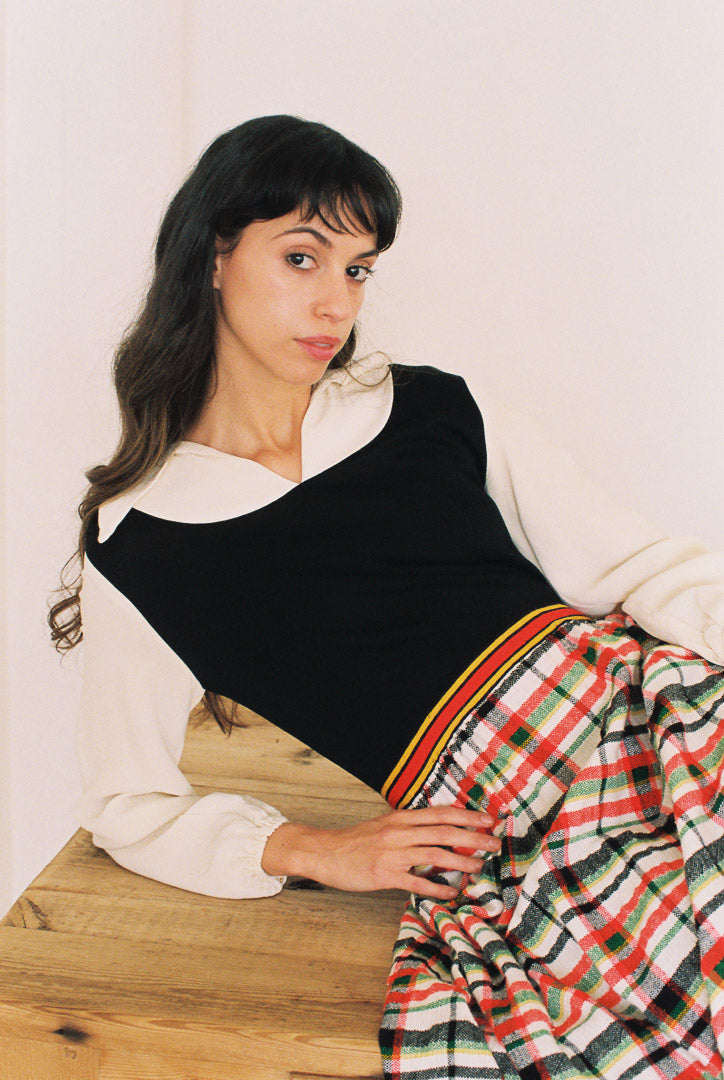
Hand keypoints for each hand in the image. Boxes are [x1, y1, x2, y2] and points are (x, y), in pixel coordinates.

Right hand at [261, 805, 501, 900]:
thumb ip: (409, 828)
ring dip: (461, 861)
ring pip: (435, 854)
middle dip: (473, 836)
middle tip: (495, 843)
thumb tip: (438, 832)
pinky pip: (417, 881)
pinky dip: (437, 887)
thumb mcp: (384, 826)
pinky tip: (452, 893)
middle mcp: (400, 831)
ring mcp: (392, 853)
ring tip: (480, 867)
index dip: (467, 815)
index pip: (441, 813)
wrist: (323, 852)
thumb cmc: (355, 842)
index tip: (488, 819)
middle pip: (444, 830)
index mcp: (401, 818)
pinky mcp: (384, 874)